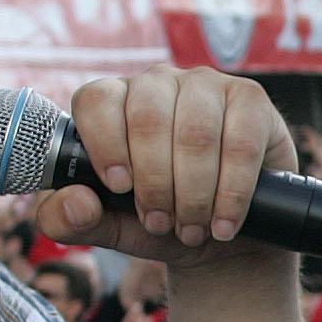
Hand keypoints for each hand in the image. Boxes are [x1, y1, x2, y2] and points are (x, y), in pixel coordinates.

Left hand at [33, 67, 300, 259]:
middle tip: (161, 223)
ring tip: (192, 229)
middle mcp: (157, 83)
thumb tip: (74, 202)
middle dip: (154, 183)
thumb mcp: (109, 228)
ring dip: (194, 193)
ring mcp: (205, 85)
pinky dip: (231, 191)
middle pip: (147, 117)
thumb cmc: (161, 222)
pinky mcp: (250, 100)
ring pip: (195, 131)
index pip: (96, 100)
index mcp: (113, 102)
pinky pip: (240, 141)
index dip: (105, 143)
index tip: (119, 187)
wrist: (224, 238)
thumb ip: (71, 221)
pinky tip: (224, 222)